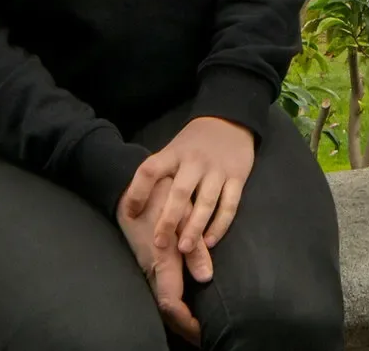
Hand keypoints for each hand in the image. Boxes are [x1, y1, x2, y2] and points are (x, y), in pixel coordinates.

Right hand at [117, 175, 208, 344]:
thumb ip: (194, 247)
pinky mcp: (149, 259)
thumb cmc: (158, 195)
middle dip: (184, 325)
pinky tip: (186, 303)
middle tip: (204, 336)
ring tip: (196, 327)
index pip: (171, 303)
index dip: (186, 321)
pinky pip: (161, 286)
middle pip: (167, 307)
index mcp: (159, 261)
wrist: (127, 184)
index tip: (203, 332)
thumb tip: (205, 278)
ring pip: (163, 298)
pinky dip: (174, 300)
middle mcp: (151, 267)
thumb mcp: (180, 216)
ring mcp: (147, 264)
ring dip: (179, 315)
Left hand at [120, 116, 254, 272]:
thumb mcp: (173, 149)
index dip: (137, 193)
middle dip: (168, 220)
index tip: (130, 214)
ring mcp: (218, 170)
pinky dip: (220, 225)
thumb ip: (159, 174)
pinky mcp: (238, 177)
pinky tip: (209, 241)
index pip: (150, 171)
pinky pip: (230, 205)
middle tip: (159, 243)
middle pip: (180, 193)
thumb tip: (134, 207)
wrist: (230, 121)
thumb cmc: (194, 143)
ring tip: (184, 248)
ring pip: (206, 202)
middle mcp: (195, 162)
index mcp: (174, 153)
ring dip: (195, 227)